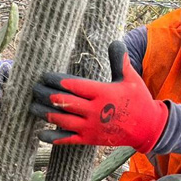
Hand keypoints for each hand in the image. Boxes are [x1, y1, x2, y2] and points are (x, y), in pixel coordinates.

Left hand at [30, 41, 167, 152]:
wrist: (148, 128)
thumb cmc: (138, 100)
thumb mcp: (131, 78)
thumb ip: (120, 60)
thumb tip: (115, 41)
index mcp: (103, 93)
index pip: (73, 85)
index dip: (55, 81)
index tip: (44, 76)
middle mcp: (94, 110)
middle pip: (63, 102)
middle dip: (44, 94)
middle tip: (34, 88)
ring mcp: (90, 127)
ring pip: (61, 120)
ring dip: (44, 113)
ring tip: (32, 106)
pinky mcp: (89, 140)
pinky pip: (67, 140)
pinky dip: (52, 137)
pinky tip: (39, 133)